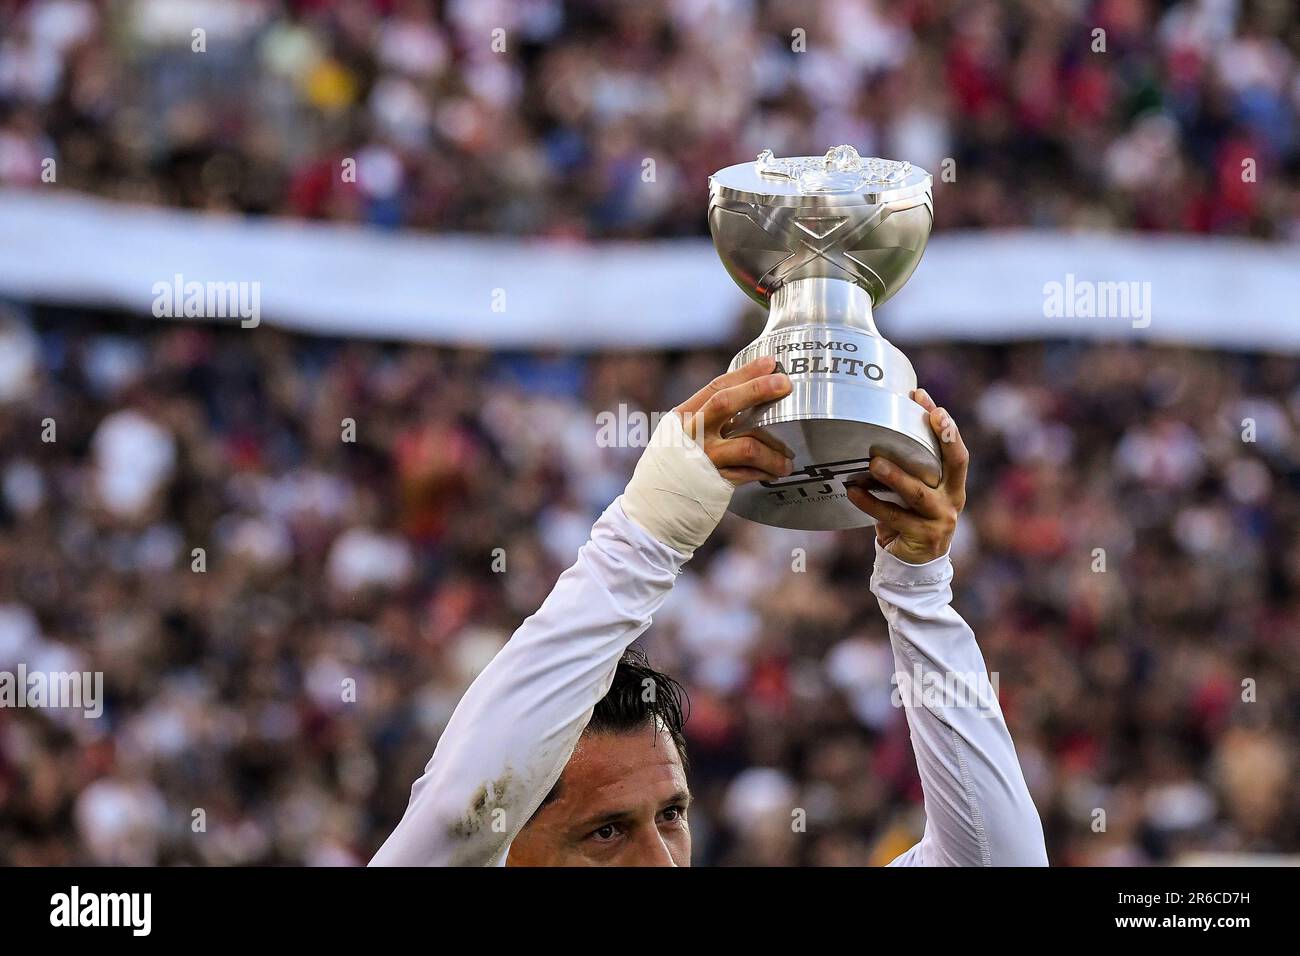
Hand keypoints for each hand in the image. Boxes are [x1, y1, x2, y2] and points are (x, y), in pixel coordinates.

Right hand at [674, 357, 793, 485]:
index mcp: (686, 416)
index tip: (771, 363)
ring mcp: (703, 458)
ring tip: (788, 459)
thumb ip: (715, 414)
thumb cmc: (679, 459)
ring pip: (747, 446)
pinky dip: (765, 472)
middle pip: (724, 404)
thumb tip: (758, 389)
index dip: (745, 373)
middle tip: (785, 384)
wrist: (656, 500)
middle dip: (756, 390)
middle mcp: (693, 434)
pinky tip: (775, 472)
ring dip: (774, 452)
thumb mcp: (687, 430)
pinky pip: (748, 474)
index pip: (717, 387)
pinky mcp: (713, 482)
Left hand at [846, 388, 968, 563]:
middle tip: (926, 416)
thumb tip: (872, 429)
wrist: (912, 563)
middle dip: (943, 438)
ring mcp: (940, 519)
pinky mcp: (922, 537)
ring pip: (918, 493)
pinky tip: (852, 492)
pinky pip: (893, 516)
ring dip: (896, 476)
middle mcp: (952, 499)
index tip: (923, 398)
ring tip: (874, 463)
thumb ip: (905, 468)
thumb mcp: (912, 490)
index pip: (955, 450)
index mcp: (953, 484)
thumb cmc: (908, 517)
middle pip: (953, 465)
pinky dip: (871, 503)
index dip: (945, 425)